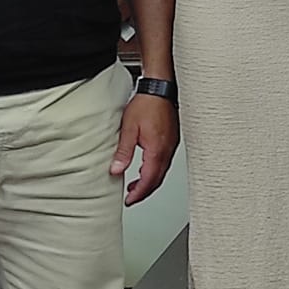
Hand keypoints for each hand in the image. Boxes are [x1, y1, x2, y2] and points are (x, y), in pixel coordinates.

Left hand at [111, 91, 178, 205]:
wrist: (161, 88)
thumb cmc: (147, 104)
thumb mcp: (129, 129)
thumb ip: (123, 152)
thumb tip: (116, 170)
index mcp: (157, 150)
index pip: (149, 180)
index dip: (139, 193)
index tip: (129, 200)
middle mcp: (167, 150)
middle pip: (157, 179)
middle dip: (144, 191)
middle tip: (132, 197)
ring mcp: (171, 145)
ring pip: (162, 172)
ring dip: (149, 181)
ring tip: (136, 185)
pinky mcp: (172, 140)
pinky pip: (165, 162)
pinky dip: (155, 170)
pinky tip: (146, 167)